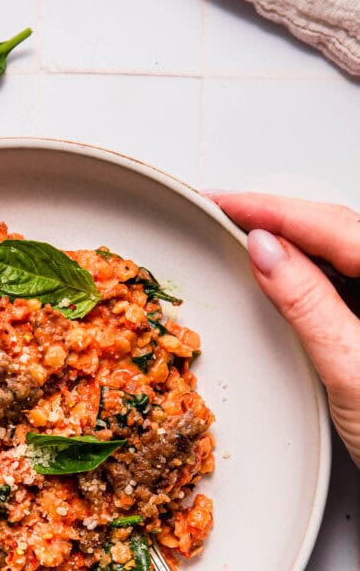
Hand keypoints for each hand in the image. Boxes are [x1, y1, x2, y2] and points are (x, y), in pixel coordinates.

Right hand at [207, 193, 359, 466]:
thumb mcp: (350, 367)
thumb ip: (307, 303)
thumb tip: (266, 251)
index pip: (334, 226)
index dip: (273, 210)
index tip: (224, 202)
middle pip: (338, 229)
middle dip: (279, 217)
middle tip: (223, 211)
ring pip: (343, 251)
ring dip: (294, 241)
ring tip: (245, 234)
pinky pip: (348, 279)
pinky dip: (312, 272)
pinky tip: (286, 272)